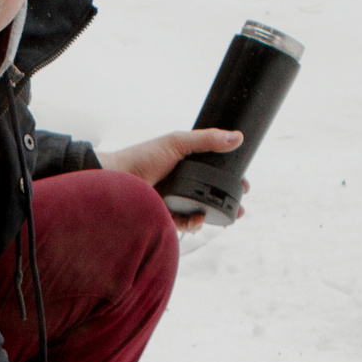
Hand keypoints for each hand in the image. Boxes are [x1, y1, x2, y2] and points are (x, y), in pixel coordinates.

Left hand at [98, 128, 244, 227]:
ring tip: (220, 215)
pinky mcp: (166, 216)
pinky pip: (185, 224)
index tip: (244, 186)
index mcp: (186, 164)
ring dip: (212, 215)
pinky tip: (197, 219)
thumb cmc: (142, 157)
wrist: (116, 179)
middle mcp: (182, 183)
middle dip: (227, 204)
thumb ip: (207, 140)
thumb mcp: (178, 142)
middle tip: (240, 209)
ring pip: (200, 211)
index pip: (214, 173)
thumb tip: (237, 137)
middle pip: (210, 195)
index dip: (230, 180)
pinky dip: (193, 223)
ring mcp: (174, 200)